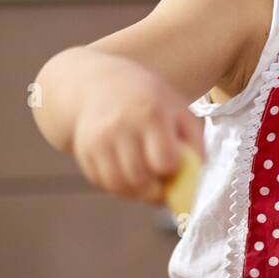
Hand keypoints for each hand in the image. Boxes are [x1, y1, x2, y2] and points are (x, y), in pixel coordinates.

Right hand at [72, 59, 204, 204]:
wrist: (101, 83)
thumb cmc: (150, 101)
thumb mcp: (179, 111)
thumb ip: (194, 144)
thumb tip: (195, 178)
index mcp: (151, 113)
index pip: (165, 161)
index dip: (173, 171)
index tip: (175, 166)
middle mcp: (121, 126)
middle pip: (140, 178)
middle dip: (156, 190)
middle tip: (163, 184)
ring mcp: (98, 140)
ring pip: (119, 186)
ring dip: (137, 193)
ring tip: (148, 183)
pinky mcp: (83, 151)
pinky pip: (103, 183)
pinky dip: (119, 187)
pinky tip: (128, 173)